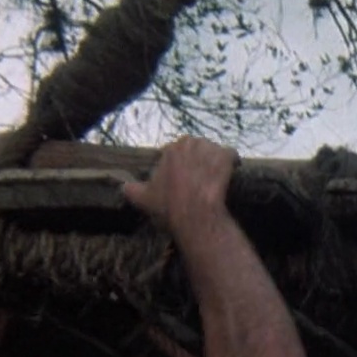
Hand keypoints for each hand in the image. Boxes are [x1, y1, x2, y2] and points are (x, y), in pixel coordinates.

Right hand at [120, 136, 237, 235]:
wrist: (195, 212)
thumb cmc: (169, 205)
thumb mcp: (144, 198)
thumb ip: (131, 189)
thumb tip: (122, 187)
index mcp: (170, 150)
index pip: (177, 151)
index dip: (182, 165)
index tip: (185, 177)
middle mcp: (189, 144)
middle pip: (197, 148)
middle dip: (199, 160)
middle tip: (201, 177)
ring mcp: (209, 149)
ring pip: (214, 150)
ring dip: (215, 160)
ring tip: (216, 176)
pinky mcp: (226, 156)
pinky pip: (232, 155)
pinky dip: (233, 161)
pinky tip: (234, 170)